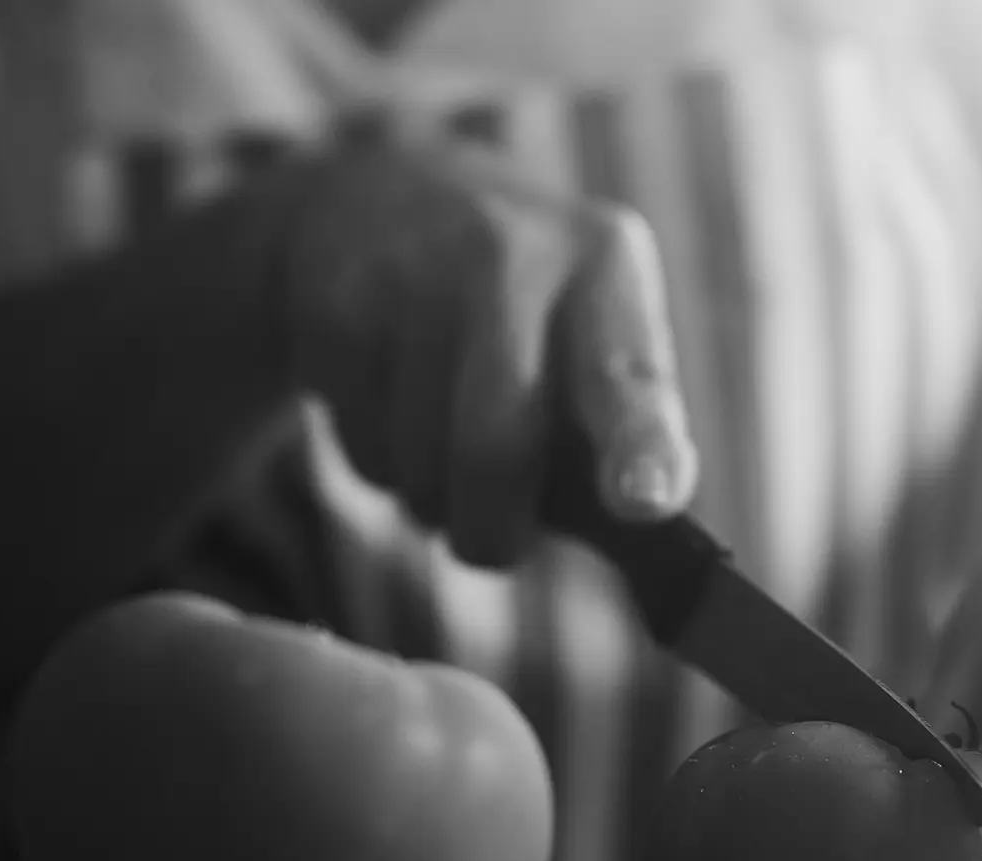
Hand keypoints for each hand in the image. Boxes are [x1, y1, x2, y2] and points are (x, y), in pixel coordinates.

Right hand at [275, 128, 700, 564]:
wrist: (375, 195)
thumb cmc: (522, 307)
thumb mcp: (592, 329)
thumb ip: (627, 428)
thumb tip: (646, 519)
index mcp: (604, 263)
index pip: (626, 370)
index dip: (639, 441)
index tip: (643, 501)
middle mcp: (510, 252)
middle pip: (497, 443)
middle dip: (493, 531)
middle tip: (493, 545)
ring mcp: (412, 271)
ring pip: (420, 464)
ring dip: (432, 497)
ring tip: (442, 442)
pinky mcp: (336, 302)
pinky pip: (364, 446)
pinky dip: (381, 464)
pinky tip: (394, 406)